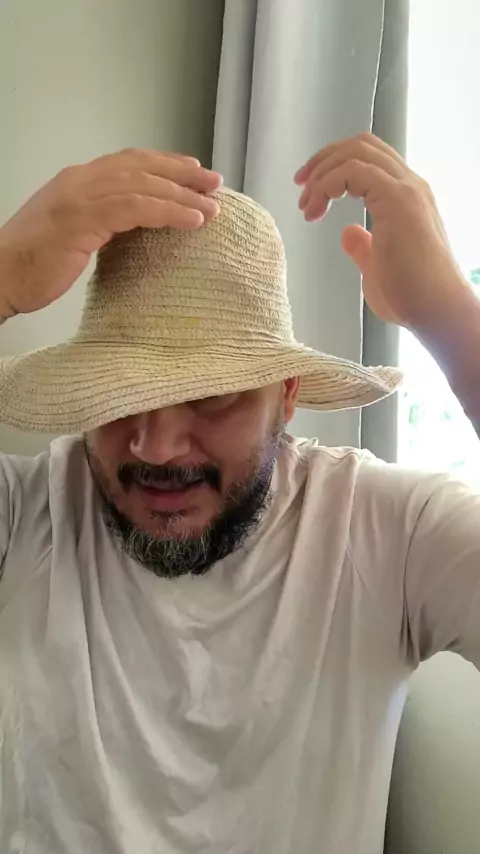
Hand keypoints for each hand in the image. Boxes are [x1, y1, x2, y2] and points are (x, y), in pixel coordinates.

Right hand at [0, 149, 222, 317]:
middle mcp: (81, 180)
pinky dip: (170, 212)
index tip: (193, 172)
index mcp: (78, 181)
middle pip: (142, 166)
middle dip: (182, 174)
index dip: (164, 164)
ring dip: (183, 194)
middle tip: (215, 183)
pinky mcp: (84, 218)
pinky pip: (138, 208)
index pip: (129, 162)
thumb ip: (99, 222)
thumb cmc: (33, 265)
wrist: (0, 274)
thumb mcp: (72, 234)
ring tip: (213, 204)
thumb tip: (131, 229)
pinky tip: (193, 220)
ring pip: (144, 184)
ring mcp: (81, 196)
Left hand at [294, 132, 469, 331]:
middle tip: (301, 185)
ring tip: (306, 204)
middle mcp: (410, 186)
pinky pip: (354, 171)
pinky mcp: (399, 201)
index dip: (334, 166)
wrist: (435, 311)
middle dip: (324, 159)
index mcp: (406, 198)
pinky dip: (329, 183)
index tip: (310, 191)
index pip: (370, 158)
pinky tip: (317, 208)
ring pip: (357, 152)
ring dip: (322, 173)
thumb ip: (363, 247)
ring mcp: (406, 190)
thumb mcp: (376, 267)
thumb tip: (347, 233)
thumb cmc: (411, 297)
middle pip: (362, 145)